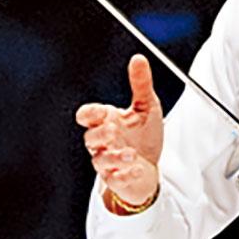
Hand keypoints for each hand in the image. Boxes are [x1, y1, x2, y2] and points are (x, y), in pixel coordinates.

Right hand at [76, 54, 163, 208]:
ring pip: (100, 160)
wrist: (151, 167)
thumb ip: (141, 84)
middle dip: (101, 135)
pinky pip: (115, 179)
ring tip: (130, 153)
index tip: (100, 113)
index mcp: (107, 121)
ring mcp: (108, 162)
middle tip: (114, 131)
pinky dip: (125, 174)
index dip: (89, 114)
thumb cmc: (144, 137)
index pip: (87, 115)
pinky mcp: (117, 179)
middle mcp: (104, 142)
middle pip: (90, 138)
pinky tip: (136, 169)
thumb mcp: (147, 107)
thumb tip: (138, 59)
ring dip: (114, 156)